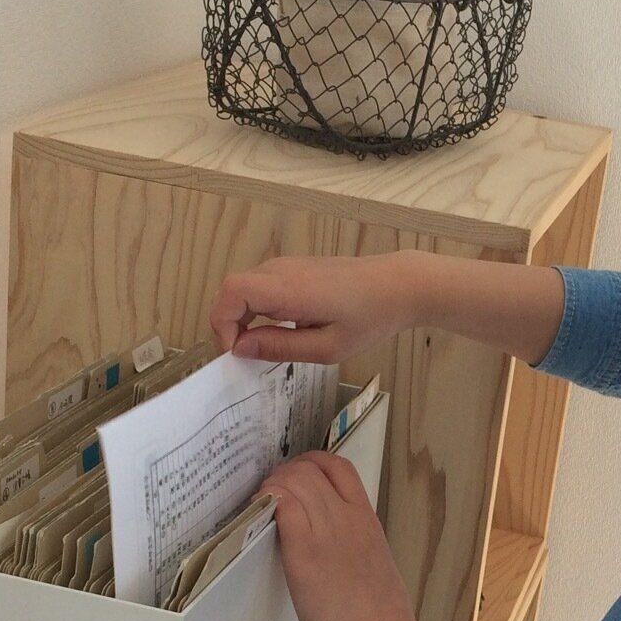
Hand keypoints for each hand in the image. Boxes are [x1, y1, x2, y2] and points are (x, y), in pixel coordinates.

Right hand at [210, 253, 424, 363]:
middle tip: (247, 355)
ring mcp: (287, 266)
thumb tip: (241, 348)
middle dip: (229, 324)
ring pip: (245, 287)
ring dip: (243, 317)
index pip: (231, 292)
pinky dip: (258, 308)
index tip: (237, 352)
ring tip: (264, 346)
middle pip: (232, 289)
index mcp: (286, 288)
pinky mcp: (295, 268)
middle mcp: (281, 271)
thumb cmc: (369, 318)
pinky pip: (262, 285)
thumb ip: (280, 347)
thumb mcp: (326, 347)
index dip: (222, 323)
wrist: (398, 285)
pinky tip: (280, 329)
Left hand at [257, 449, 425, 620]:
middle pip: (309, 468)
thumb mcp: (373, 565)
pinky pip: (283, 506)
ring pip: (293, 480)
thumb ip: (353, 544)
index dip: (311, 464)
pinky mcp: (304, 551)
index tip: (295, 478)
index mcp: (367, 519)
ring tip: (261, 505)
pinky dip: (268, 501)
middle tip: (269, 493)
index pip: (339, 467)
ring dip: (271, 486)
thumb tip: (329, 543)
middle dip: (283, 473)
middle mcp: (348, 517)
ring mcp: (326, 531)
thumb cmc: (380, 617)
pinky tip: (260, 516)